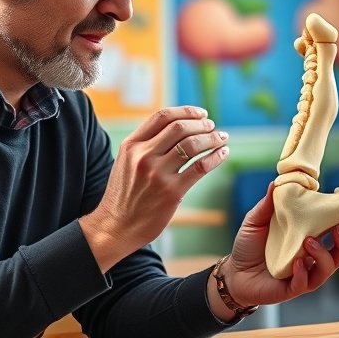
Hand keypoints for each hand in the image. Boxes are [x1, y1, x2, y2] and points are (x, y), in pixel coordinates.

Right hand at [79, 106, 229, 271]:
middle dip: (202, 124)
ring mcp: (158, 174)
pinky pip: (200, 167)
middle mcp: (143, 156)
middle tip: (212, 126)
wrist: (115, 227)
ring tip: (221, 138)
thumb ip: (145, 144)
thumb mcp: (126, 162)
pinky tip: (223, 154)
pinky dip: (216, 157)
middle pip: (180, 127)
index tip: (201, 114)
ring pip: (193, 144)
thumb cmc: (124, 195)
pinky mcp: (172, 192)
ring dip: (212, 138)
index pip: (162, 116)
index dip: (186, 111)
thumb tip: (177, 128)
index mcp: (131, 145)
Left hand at [219, 183, 338, 307]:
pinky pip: (304, 283)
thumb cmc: (248, 246)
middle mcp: (310, 257)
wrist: (233, 272)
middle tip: (337, 228)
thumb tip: (275, 183)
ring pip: (326, 269)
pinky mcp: (292, 288)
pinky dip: (303, 273)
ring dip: (323, 256)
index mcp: (307, 238)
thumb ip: (267, 205)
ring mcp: (303, 274)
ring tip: (309, 242)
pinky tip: (297, 262)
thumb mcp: (255, 221)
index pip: (332, 232)